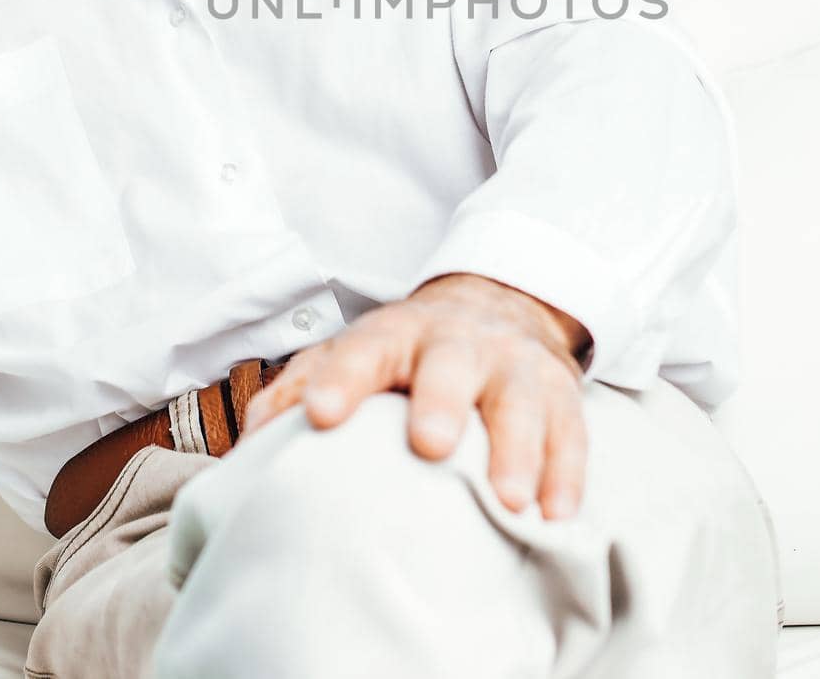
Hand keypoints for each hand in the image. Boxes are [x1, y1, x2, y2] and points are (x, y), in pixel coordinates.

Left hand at [242, 273, 591, 518]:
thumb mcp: (354, 355)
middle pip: (451, 365)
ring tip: (506, 499)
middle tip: (430, 445)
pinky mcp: (559, 394)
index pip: (364, 348)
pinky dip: (565, 472)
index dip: (342, 378)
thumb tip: (249, 446)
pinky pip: (569, 431)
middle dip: (442, 401)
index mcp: (396, 334)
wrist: (499, 307)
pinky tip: (557, 513)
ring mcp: (514, 366)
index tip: (321, 415)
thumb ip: (299, 390)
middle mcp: (458, 343)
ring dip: (515, 448)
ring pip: (518, 400)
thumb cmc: (407, 353)